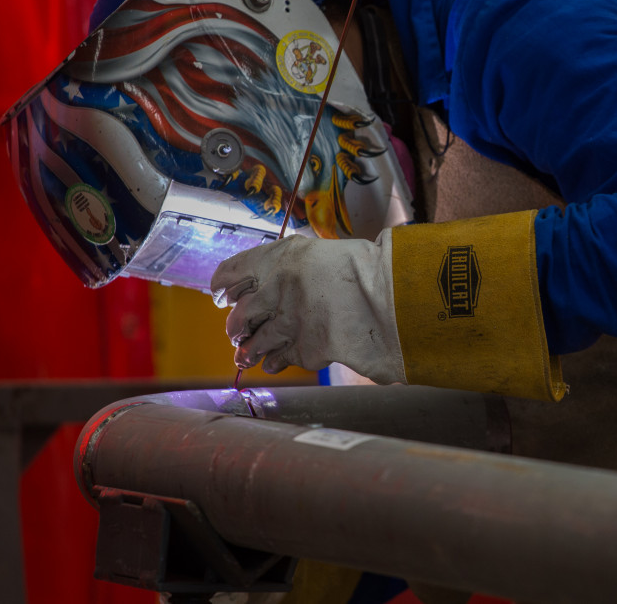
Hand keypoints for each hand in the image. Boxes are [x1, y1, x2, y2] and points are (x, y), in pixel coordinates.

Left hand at [209, 231, 405, 382]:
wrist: (395, 299)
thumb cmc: (367, 271)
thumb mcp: (324, 253)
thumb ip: (293, 267)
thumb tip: (270, 282)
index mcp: (281, 257)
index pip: (232, 271)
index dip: (222, 285)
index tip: (221, 294)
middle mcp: (278, 289)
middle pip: (239, 313)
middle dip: (235, 325)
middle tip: (236, 329)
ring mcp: (289, 322)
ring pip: (254, 343)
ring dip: (248, 350)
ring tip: (246, 353)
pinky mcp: (304, 349)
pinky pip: (279, 360)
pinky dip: (274, 362)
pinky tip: (275, 362)